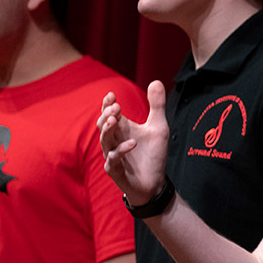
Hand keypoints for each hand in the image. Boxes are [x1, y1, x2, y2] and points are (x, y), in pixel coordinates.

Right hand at [98, 80, 169, 205]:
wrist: (155, 182)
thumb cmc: (153, 154)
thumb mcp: (159, 127)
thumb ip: (157, 105)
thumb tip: (155, 81)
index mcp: (122, 129)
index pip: (109, 113)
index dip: (107, 104)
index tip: (111, 95)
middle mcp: (115, 141)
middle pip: (103, 125)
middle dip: (106, 115)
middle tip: (115, 107)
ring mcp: (114, 156)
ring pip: (104, 141)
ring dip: (108, 130)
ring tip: (116, 120)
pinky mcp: (116, 171)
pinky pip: (113, 160)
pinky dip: (121, 151)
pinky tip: (132, 144)